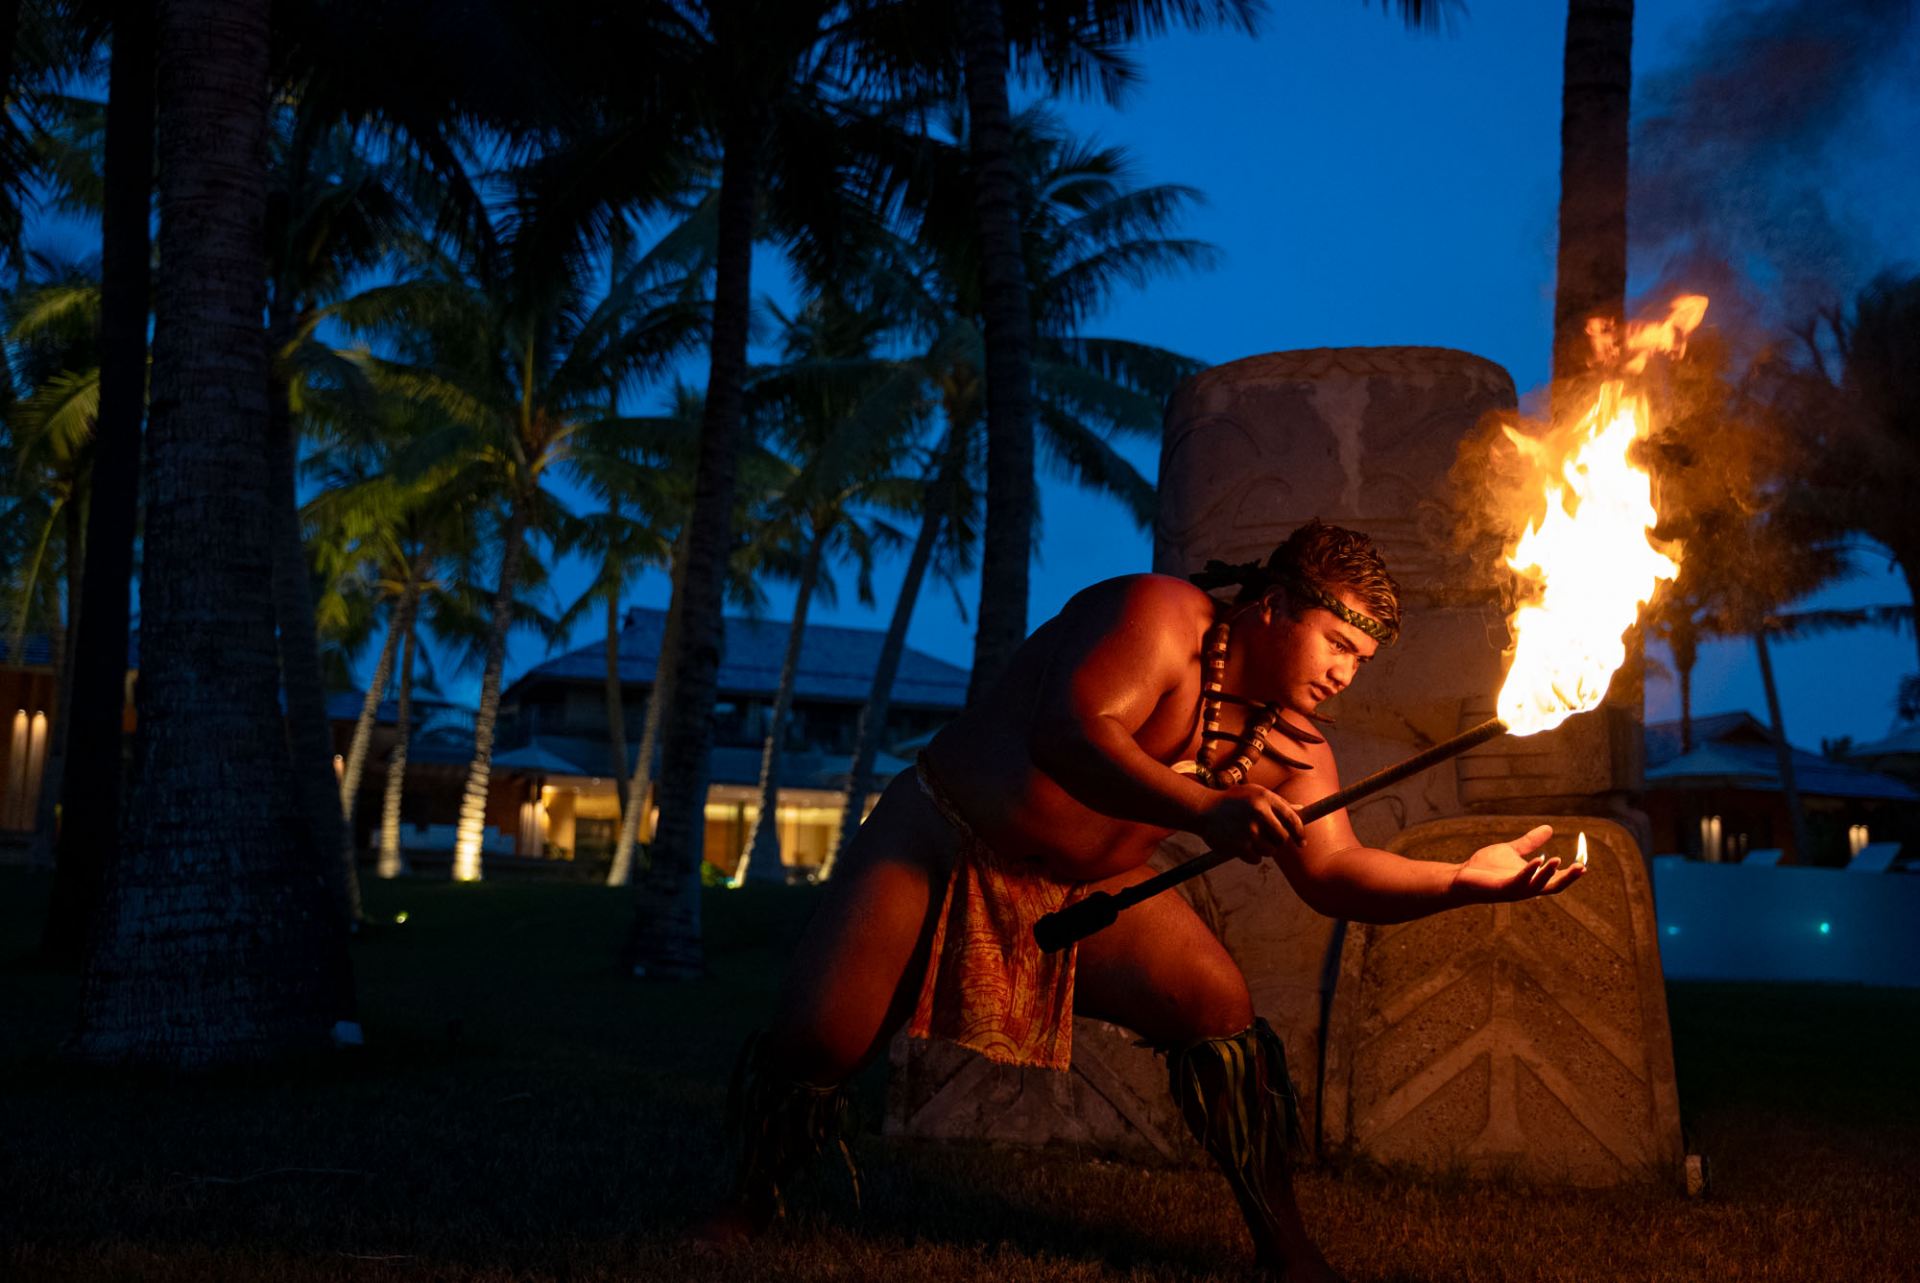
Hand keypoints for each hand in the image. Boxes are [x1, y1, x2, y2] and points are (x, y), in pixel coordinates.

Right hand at [1197, 783, 1305, 864]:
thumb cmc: (1232, 801)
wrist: (1202, 809)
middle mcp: (1259, 812)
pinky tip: (1241, 846)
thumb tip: (1302, 809)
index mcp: (1265, 798)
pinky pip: (1256, 859)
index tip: (1301, 843)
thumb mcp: (1254, 794)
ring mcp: (1248, 830)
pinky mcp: (1239, 845)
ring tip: (1249, 839)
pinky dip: (1252, 856)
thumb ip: (1278, 803)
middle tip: (1267, 840)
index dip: (1299, 833)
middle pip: (1282, 838)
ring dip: (1263, 849)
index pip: (1292, 819)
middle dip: (1277, 842)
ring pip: (1270, 851)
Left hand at [1449, 825, 1585, 903]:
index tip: (1584, 863)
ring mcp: (1515, 890)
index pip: (1556, 878)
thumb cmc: (1487, 867)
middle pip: (1554, 887)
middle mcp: (1527, 888)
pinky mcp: (1502, 889)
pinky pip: (1519, 881)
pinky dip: (1529, 872)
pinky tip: (1537, 860)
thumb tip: (1549, 828)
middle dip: (1568, 878)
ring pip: (1538, 886)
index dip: (1571, 873)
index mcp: (1532, 880)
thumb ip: (1530, 842)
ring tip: (1557, 859)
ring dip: (1548, 874)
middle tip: (1582, 867)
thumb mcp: (1512, 851)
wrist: (1462, 877)